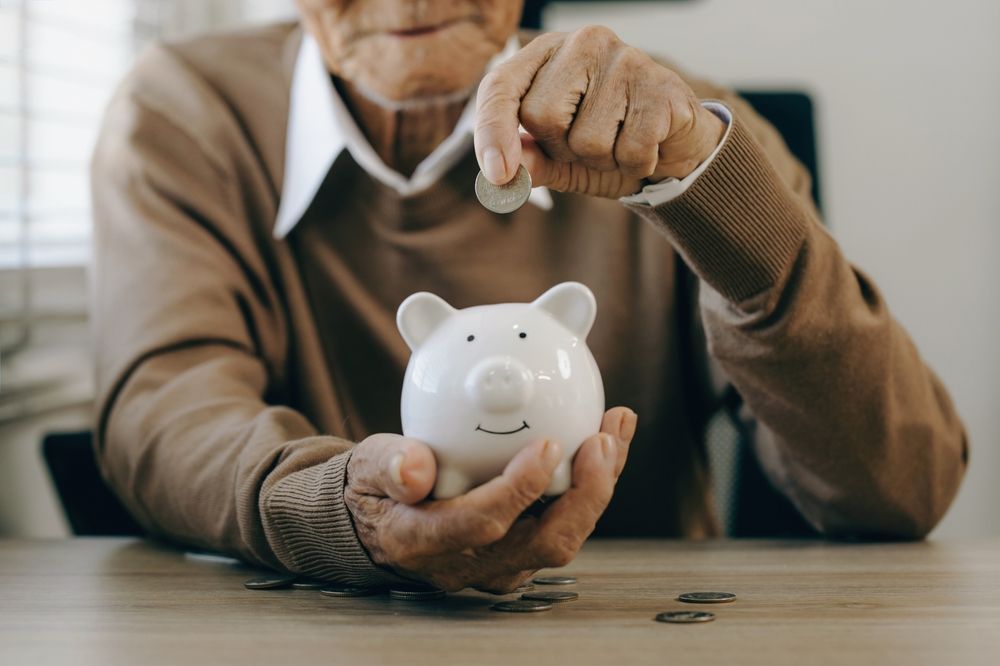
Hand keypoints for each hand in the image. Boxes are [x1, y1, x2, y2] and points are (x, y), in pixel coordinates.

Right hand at [344, 407, 637, 592]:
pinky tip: (606, 440)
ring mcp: (499, 564)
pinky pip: (566, 523)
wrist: (380, 523)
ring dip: (598, 484)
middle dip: (586, 493)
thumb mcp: (367, 468)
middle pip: (545, 542)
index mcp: (425, 542)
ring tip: (615, 427)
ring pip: (564, 535)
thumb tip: (414, 467)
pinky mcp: (520, 554)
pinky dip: (591, 484)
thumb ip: (389, 464)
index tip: (549, 444)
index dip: (522, 488)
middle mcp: (469, 563)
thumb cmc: (377, 487)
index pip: (484, 523)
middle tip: (602, 439)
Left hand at [474, 25, 725, 198]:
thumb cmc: (611, 144)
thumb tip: (499, 171)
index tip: (497, 174)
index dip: (492, 131)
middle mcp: (583, 44)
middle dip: (565, 149)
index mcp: (547, 55)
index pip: (501, 87)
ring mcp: (625, 59)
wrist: (677, 146)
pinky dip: (637, 165)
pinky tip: (649, 148)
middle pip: (543, 117)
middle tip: (592, 144)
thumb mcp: (562, 159)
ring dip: (605, 161)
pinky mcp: (661, 86)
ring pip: (588, 139)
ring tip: (622, 143)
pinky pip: (630, 150)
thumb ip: (531, 161)